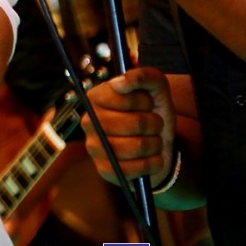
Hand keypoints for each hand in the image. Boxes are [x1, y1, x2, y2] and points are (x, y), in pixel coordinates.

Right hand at [80, 66, 176, 188]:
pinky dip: (153, 163)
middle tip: (154, 123)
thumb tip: (122, 82)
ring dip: (156, 143)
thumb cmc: (152, 110)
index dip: (144, 100)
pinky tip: (151, 157)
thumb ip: (142, 76)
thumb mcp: (155, 87)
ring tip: (154, 140)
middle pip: (135, 123)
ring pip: (138, 146)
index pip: (124, 97)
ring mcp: (94, 147)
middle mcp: (88, 122)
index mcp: (95, 98)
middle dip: (154, 123)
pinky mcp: (103, 169)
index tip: (147, 102)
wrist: (157, 141)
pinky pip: (136, 169)